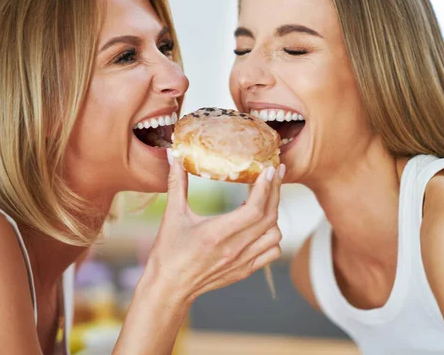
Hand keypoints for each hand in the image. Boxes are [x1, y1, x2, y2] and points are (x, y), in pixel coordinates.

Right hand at [144, 150, 284, 304]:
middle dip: (275, 192)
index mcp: (217, 234)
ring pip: (274, 235)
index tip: (269, 170)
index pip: (254, 209)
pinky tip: (262, 225)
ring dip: (274, 214)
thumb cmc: (169, 252)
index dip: (265, 188)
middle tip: (275, 173)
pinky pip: (271, 251)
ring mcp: (242, 261)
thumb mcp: (172, 215)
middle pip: (269, 217)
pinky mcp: (245, 270)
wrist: (169, 288)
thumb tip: (174, 155)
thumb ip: (176, 183)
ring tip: (265, 198)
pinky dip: (272, 236)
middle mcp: (234, 249)